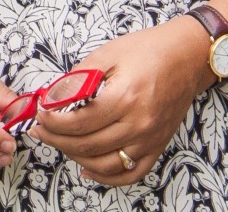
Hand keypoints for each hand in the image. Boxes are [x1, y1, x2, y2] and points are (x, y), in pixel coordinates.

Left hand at [29, 16, 211, 185]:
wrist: (187, 57)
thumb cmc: (148, 50)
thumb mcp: (108, 53)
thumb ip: (79, 78)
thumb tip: (52, 97)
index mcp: (125, 98)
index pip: (79, 122)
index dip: (53, 122)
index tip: (40, 115)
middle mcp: (139, 124)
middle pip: (88, 145)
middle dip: (57, 140)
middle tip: (40, 130)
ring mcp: (150, 139)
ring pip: (105, 164)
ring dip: (75, 157)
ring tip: (59, 143)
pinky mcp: (158, 146)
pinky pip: (131, 173)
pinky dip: (107, 176)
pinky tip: (87, 167)